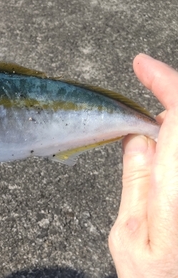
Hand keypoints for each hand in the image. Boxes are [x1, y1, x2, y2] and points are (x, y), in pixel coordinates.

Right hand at [109, 54, 177, 276]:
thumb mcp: (129, 236)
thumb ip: (137, 182)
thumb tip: (138, 137)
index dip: (166, 81)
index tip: (142, 65)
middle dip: (171, 104)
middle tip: (142, 113)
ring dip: (174, 127)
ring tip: (152, 137)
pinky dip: (176, 144)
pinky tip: (166, 152)